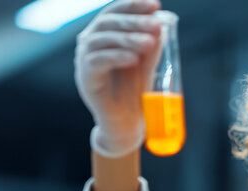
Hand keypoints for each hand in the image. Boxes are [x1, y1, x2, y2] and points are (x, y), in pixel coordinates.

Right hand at [74, 0, 162, 157]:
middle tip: (156, 25)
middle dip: (134, 21)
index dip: (134, 5)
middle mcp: (91, 42)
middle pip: (108, 22)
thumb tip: (162, 22)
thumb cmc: (135, 90)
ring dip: (127, 38)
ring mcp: (85, 59)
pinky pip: (96, 61)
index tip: (155, 4)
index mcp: (106, 35)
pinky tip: (133, 58)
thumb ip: (152, 44)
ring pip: (101, 39)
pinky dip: (116, 57)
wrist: (127, 122)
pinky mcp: (85, 78)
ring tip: (149, 43)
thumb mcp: (147, 63)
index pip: (116, 12)